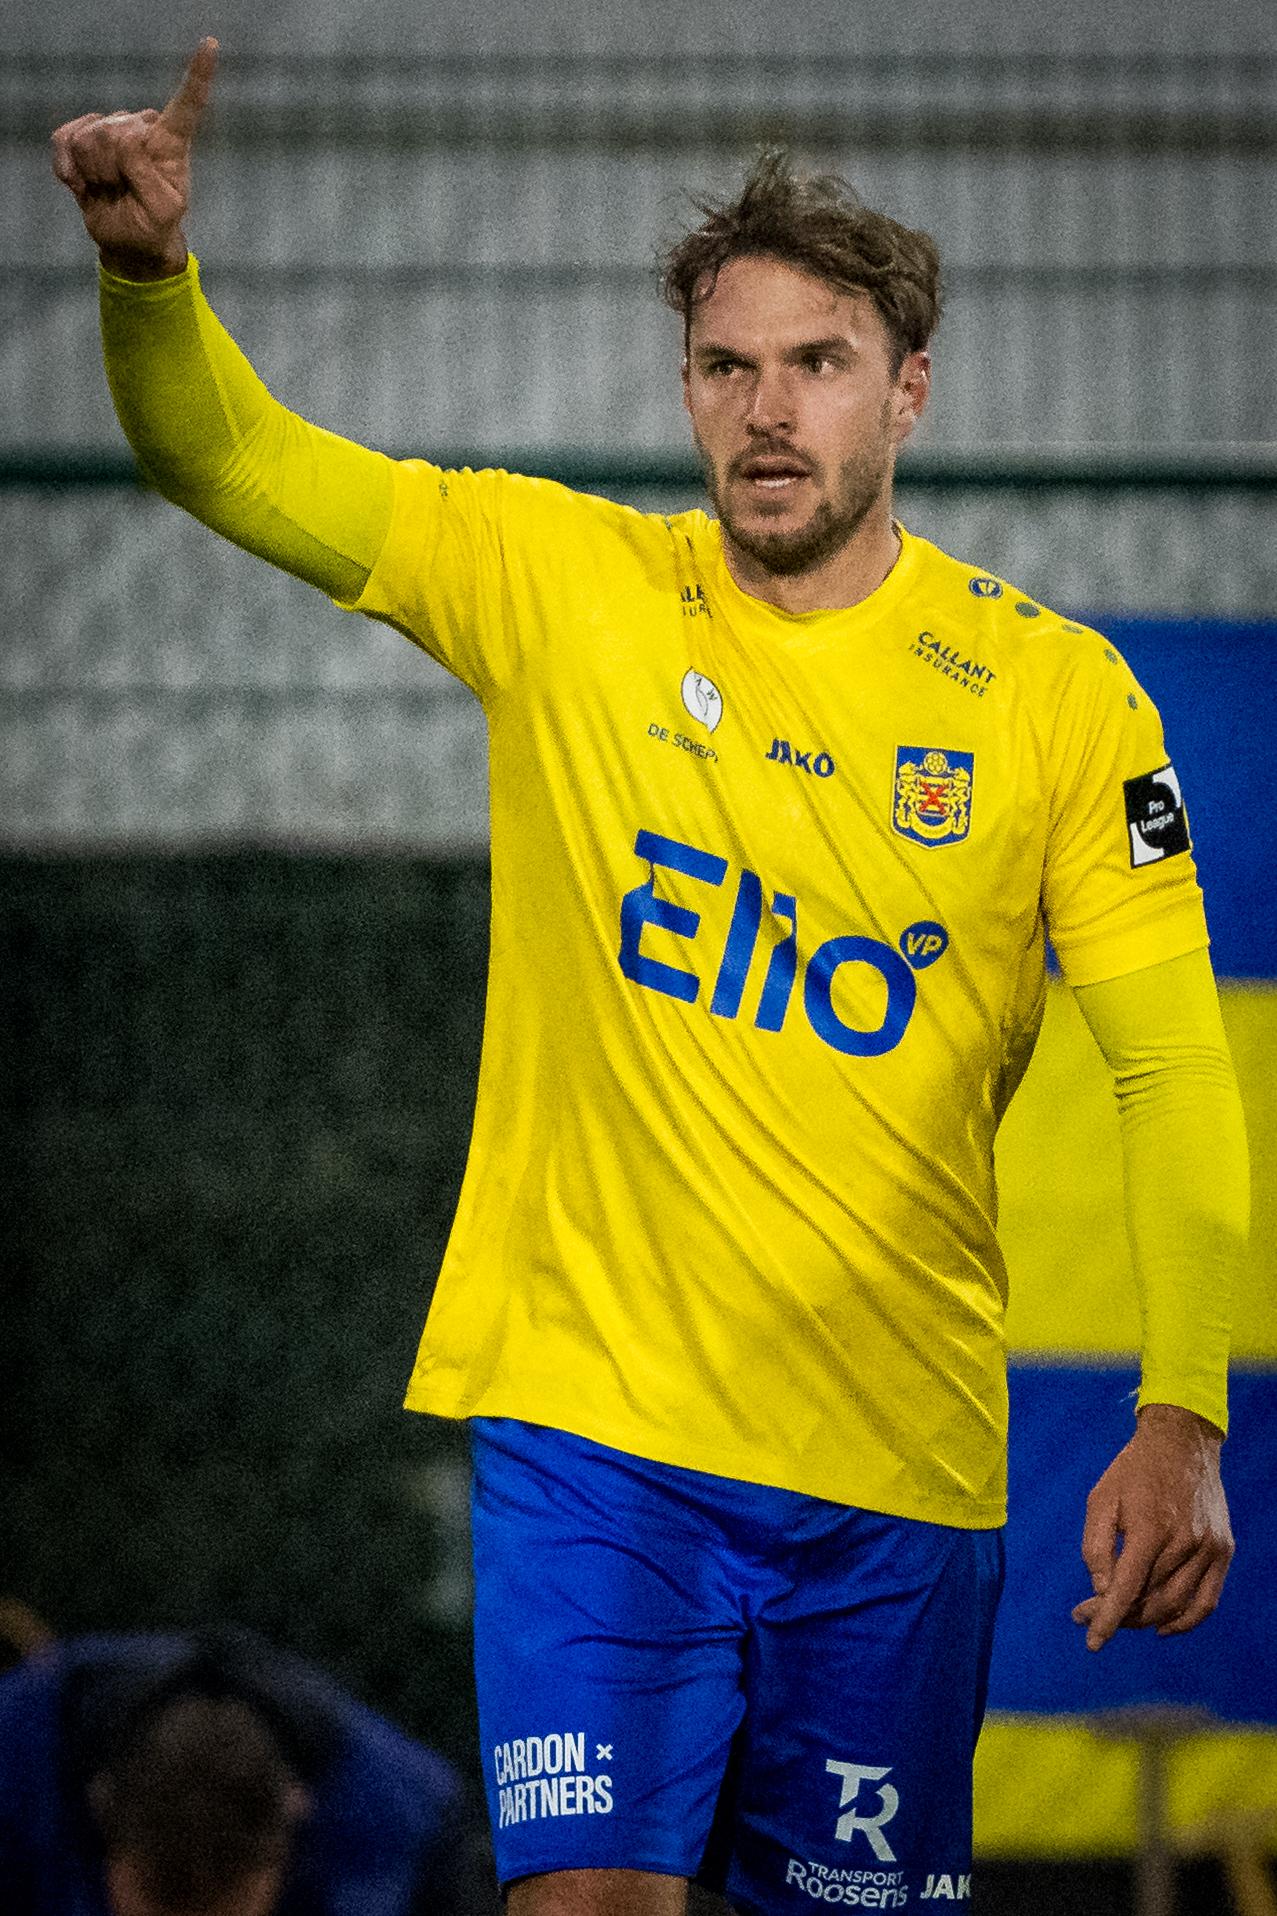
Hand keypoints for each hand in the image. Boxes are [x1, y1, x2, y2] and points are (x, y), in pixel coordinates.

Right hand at [50, 37, 217, 279]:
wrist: (127, 239)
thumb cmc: (153, 225)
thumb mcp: (161, 211)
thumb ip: (147, 175)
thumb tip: (124, 140)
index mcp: (172, 144)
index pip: (185, 106)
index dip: (197, 76)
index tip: (211, 45)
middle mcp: (142, 127)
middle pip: (116, 133)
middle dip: (114, 171)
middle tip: (125, 192)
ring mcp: (111, 128)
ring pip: (89, 138)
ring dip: (94, 173)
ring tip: (110, 188)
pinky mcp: (82, 134)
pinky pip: (64, 140)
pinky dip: (67, 166)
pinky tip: (81, 183)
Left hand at [1072, 1403, 1232, 1650]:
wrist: (1182, 1442)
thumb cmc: (1133, 1471)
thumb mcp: (1101, 1499)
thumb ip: (1096, 1547)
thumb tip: (1102, 1591)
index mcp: (1150, 1527)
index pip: (1126, 1588)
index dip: (1107, 1619)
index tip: (1091, 1642)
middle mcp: (1185, 1542)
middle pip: (1149, 1600)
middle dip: (1117, 1616)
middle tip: (1087, 1614)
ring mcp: (1209, 1548)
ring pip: (1175, 1605)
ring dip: (1144, 1620)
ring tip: (1118, 1615)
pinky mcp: (1223, 1551)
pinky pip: (1207, 1601)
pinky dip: (1185, 1621)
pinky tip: (1160, 1626)